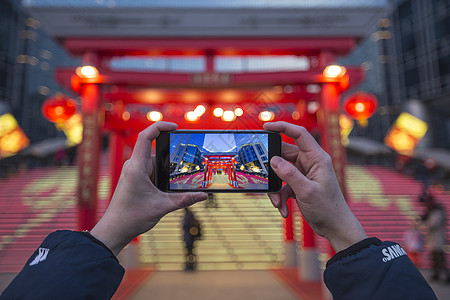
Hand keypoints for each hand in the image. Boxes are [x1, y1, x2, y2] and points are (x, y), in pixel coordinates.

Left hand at [91, 122, 206, 255]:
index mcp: (137, 167)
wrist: (115, 229)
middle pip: (157, 153)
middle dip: (172, 160)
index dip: (160, 127)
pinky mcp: (136, 179)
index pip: (146, 136)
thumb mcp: (162, 207)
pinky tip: (169, 189)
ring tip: (177, 184)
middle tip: (186, 168)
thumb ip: (184, 200)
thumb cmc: (131, 217)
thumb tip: (203, 195)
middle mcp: (135, 166)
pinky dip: (162, 178)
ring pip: (156, 164)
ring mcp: (134, 172)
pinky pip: (152, 172)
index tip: (175, 127)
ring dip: (167, 173)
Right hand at [264, 121, 366, 251]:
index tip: (266, 126)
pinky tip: (282, 209)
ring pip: (281, 172)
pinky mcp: (299, 184)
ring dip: (276, 188)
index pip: (299, 134)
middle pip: (284, 155)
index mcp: (317, 158)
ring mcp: (304, 174)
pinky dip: (280, 196)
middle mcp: (310, 163)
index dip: (283, 127)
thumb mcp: (306, 191)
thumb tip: (273, 160)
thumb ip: (289, 174)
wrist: (335, 227)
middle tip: (264, 178)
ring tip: (277, 202)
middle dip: (273, 170)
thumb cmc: (328, 208)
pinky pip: (283, 185)